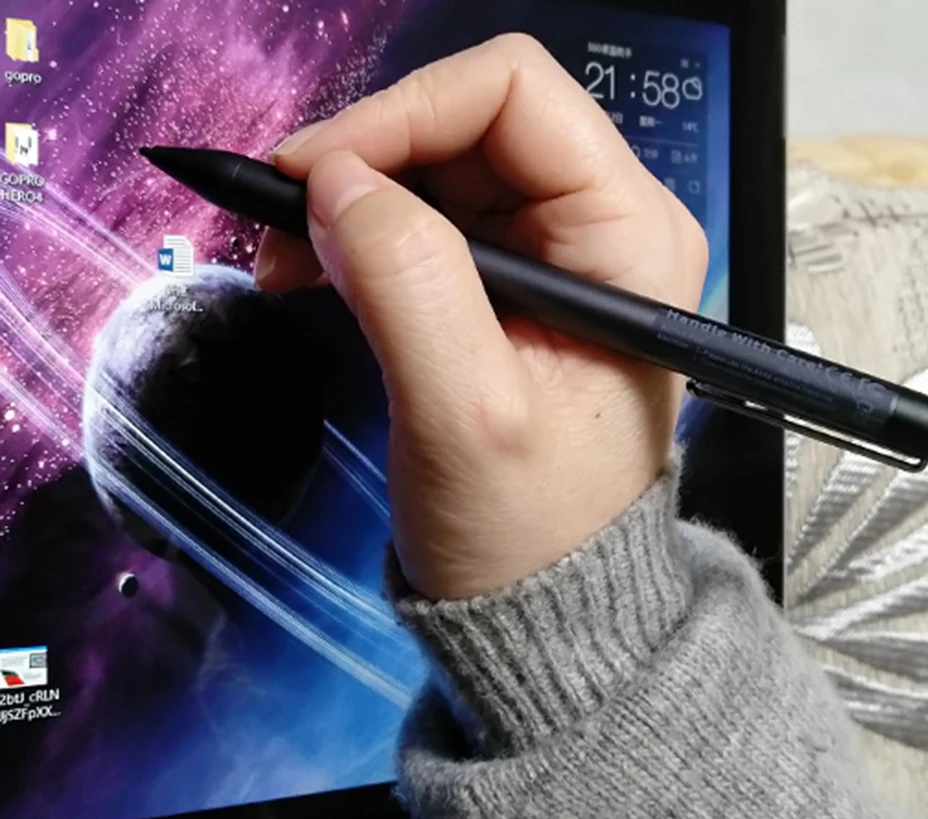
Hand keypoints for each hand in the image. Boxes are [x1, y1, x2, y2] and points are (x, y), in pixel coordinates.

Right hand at [255, 34, 707, 599]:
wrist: (550, 601)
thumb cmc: (529, 529)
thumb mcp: (466, 416)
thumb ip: (408, 286)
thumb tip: (333, 180)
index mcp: (630, 237)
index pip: (514, 94)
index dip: (401, 115)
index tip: (311, 177)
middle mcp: (606, 225)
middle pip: (470, 121)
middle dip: (365, 162)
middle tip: (282, 226)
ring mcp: (560, 252)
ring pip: (439, 167)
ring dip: (353, 202)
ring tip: (288, 262)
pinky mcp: (517, 283)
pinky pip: (430, 220)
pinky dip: (365, 236)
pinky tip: (318, 274)